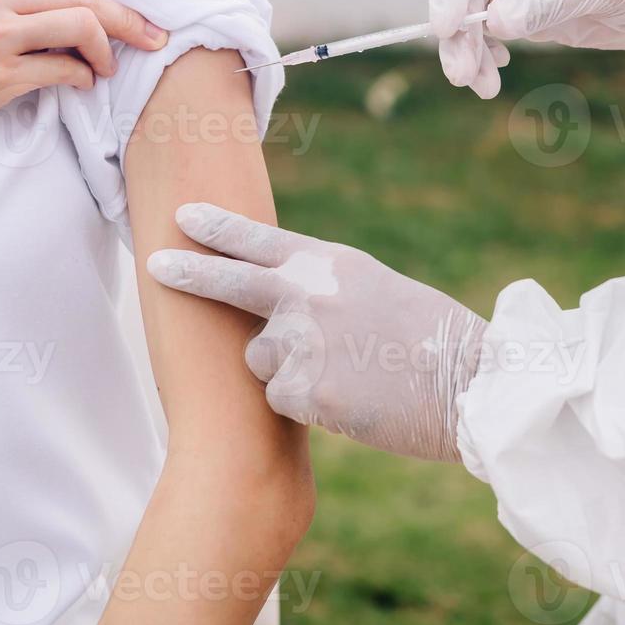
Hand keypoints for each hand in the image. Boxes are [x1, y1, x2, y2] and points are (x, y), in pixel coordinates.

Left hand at [147, 203, 487, 462]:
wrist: (470, 382)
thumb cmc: (430, 337)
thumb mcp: (373, 288)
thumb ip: (320, 287)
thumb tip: (275, 302)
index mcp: (327, 263)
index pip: (257, 241)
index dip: (216, 229)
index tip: (183, 218)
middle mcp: (305, 294)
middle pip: (228, 284)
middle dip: (188, 273)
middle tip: (154, 265)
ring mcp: (300, 342)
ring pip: (259, 360)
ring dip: (287, 370)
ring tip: (344, 374)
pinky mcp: (301, 391)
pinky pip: (281, 399)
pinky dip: (307, 406)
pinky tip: (348, 401)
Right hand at [430, 0, 624, 97]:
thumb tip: (494, 23)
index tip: (446, 29)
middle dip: (457, 32)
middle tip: (460, 75)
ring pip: (470, 16)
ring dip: (468, 52)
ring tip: (483, 87)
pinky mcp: (522, 8)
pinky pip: (488, 34)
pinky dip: (485, 57)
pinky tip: (494, 75)